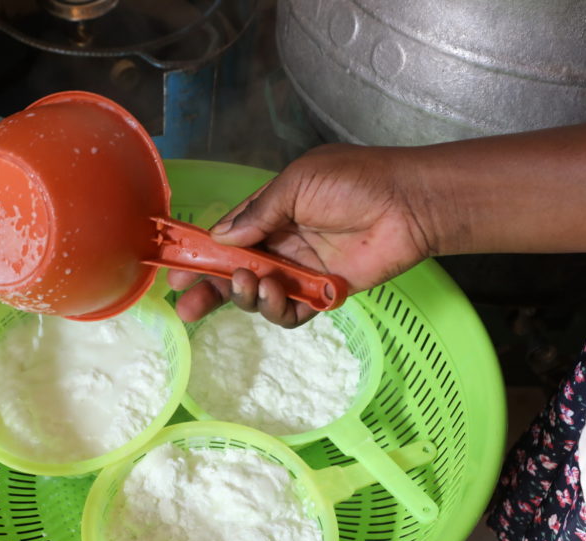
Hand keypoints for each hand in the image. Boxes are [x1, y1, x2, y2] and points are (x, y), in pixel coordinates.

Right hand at [167, 144, 437, 326]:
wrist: (407, 204)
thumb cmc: (354, 182)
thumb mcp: (296, 184)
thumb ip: (257, 214)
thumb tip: (220, 238)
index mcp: (272, 211)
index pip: (228, 238)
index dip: (202, 256)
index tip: (178, 274)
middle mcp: (282, 243)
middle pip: (236, 273)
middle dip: (211, 289)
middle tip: (189, 305)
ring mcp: (302, 271)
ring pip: (259, 296)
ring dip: (246, 295)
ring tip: (251, 283)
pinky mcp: (324, 295)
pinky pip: (291, 313)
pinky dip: (277, 310)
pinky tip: (274, 295)